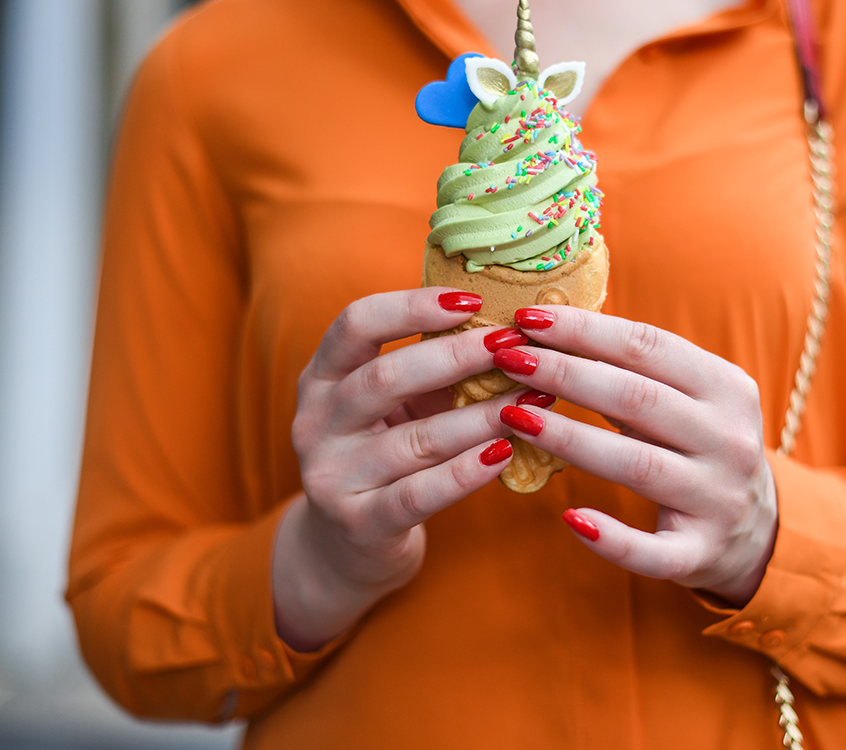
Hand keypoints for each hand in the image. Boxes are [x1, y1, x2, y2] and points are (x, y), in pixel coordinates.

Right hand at [273, 288, 524, 650]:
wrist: (348, 544)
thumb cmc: (386, 454)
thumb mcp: (397, 405)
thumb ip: (435, 367)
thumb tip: (509, 324)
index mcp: (322, 376)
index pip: (356, 323)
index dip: (413, 306)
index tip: (473, 301)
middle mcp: (315, 421)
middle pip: (386, 377)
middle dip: (457, 357)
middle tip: (513, 345)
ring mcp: (332, 475)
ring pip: (415, 439)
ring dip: (481, 415)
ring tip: (530, 399)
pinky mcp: (359, 523)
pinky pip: (419, 493)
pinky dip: (466, 471)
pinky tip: (504, 452)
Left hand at [494, 307, 778, 606]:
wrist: (757, 529)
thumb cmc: (697, 445)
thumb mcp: (688, 397)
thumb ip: (634, 368)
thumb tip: (549, 328)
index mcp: (726, 386)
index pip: (647, 346)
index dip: (584, 329)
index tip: (528, 317)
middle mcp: (728, 439)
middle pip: (637, 398)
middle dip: (565, 372)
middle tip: (507, 358)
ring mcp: (717, 498)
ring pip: (637, 464)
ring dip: (569, 438)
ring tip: (513, 416)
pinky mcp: (700, 552)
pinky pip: (651, 550)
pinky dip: (611, 538)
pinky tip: (570, 518)